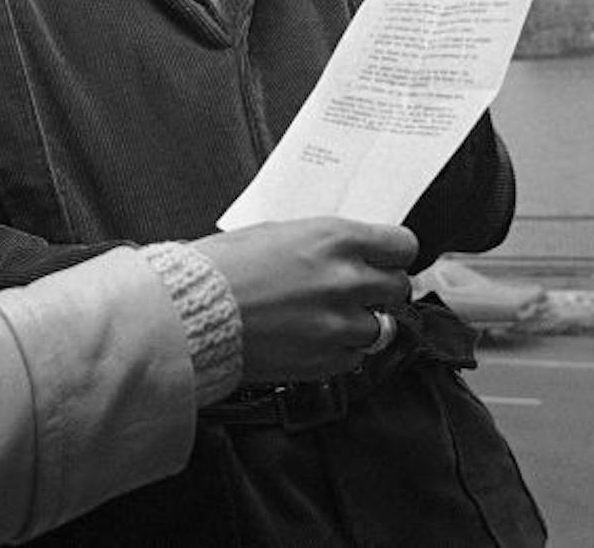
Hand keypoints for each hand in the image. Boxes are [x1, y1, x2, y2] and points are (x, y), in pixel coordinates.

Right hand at [191, 217, 415, 381]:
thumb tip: (348, 252)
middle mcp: (347, 280)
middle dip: (378, 289)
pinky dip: (342, 350)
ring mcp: (340, 324)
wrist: (191, 312)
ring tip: (327, 319)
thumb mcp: (278, 232)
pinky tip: (314, 339)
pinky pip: (356, 357)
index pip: (403, 245)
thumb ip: (324, 243)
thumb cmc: (223, 267)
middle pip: (397, 287)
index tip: (384, 260)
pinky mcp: (326, 360)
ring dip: (360, 323)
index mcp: (336, 239)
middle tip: (353, 291)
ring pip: (381, 326)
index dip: (392, 254)